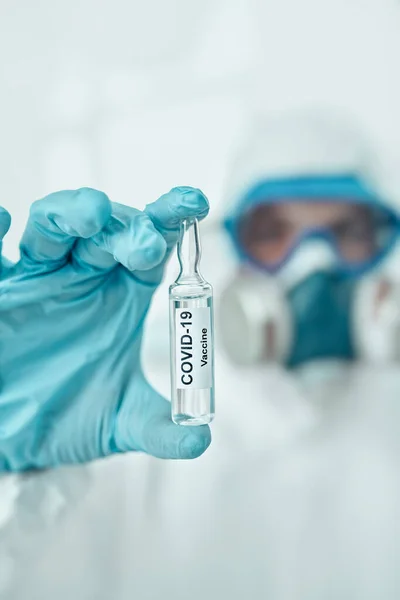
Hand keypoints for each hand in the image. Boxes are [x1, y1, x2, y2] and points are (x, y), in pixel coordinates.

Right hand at [0, 187, 210, 470]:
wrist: (13, 436)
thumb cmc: (67, 415)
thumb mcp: (117, 423)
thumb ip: (158, 427)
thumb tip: (200, 438)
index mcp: (121, 295)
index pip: (152, 249)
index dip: (170, 222)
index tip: (193, 203)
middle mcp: (83, 277)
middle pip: (109, 232)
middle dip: (128, 228)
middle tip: (146, 245)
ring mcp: (38, 279)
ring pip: (53, 228)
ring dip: (71, 215)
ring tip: (92, 215)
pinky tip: (4, 221)